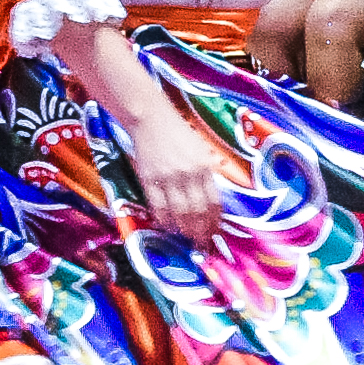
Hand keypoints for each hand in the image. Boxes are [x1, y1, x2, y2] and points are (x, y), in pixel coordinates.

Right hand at [136, 116, 242, 244]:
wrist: (151, 120)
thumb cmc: (179, 134)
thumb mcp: (201, 150)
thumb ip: (207, 173)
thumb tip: (212, 201)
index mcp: (204, 167)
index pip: (214, 203)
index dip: (214, 222)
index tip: (214, 234)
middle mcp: (188, 175)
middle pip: (197, 212)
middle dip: (200, 232)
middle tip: (201, 244)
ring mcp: (168, 178)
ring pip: (178, 213)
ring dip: (183, 230)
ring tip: (186, 239)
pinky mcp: (149, 180)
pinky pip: (158, 207)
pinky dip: (164, 221)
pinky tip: (167, 227)